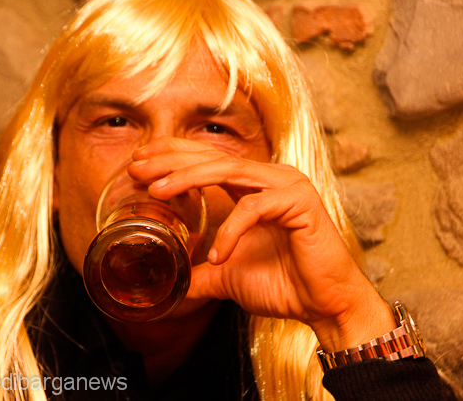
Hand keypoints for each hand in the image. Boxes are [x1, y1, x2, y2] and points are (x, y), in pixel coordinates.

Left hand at [129, 137, 394, 351]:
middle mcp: (270, 178)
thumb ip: (197, 272)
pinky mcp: (300, 203)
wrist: (326, 307)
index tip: (139, 162)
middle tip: (137, 168)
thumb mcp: (226, 275)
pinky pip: (253, 209)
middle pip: (213, 157)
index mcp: (254, 186)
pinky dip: (229, 231)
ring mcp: (286, 186)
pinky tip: (215, 256)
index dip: (173, 155)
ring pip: (229, 171)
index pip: (208, 160)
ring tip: (156, 192)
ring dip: (189, 178)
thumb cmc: (284, 285)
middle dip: (171, 160)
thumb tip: (168, 284)